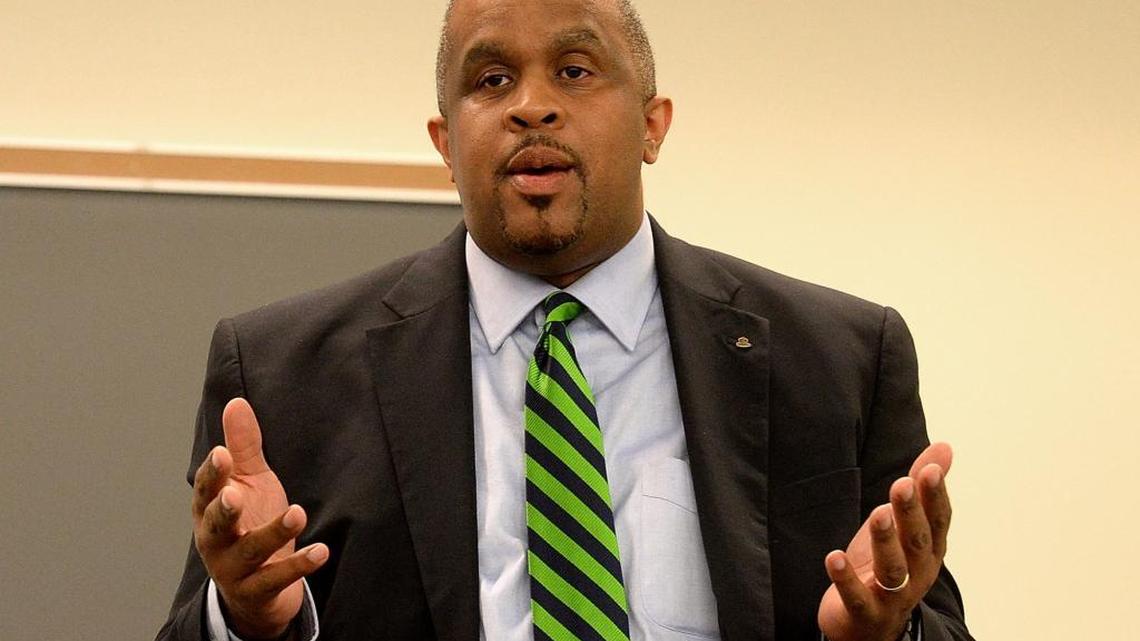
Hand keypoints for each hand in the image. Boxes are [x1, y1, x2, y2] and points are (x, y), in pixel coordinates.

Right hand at [192, 398, 328, 638]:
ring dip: (273, 533)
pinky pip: (277, 578)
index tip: (221, 454)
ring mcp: (234, 568)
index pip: (206, 490)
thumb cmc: (249, 523)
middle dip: (224, 511)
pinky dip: (298, 565)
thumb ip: (242, 446)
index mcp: (208, 510)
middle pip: (216, 525)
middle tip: (236, 495)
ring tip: (298, 513)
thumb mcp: (248, 483)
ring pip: (250, 551)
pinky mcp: (257, 590)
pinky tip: (321, 550)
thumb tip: (236, 402)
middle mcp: (215, 540)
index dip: (212, 474)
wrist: (255, 588)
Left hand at [817, 442, 952, 640]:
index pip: (939, 521)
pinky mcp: (865, 611)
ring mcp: (893, 596)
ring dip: (885, 541)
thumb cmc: (887, 565)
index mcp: (929, 549)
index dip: (936, 496)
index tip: (930, 469)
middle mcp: (918, 573)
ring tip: (877, 514)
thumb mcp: (903, 524)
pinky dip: (846, 578)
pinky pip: (857, 596)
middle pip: (917, 542)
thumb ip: (921, 487)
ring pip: (893, 569)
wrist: (869, 625)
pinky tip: (834, 557)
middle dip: (911, 513)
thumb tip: (944, 447)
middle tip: (902, 485)